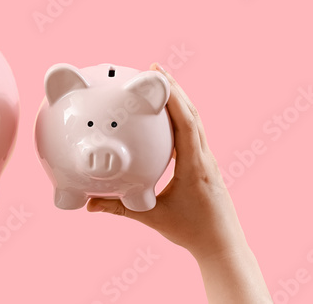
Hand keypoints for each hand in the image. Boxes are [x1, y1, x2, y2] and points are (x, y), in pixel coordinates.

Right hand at [86, 65, 270, 302]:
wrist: (222, 244)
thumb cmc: (192, 232)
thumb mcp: (153, 218)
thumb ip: (120, 209)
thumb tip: (90, 204)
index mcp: (194, 165)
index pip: (186, 122)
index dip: (173, 97)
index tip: (158, 76)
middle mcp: (204, 157)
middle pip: (192, 113)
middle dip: (174, 89)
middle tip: (154, 68)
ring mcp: (206, 159)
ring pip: (195, 122)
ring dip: (179, 101)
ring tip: (159, 83)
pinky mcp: (205, 164)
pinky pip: (193, 134)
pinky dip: (180, 119)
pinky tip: (164, 117)